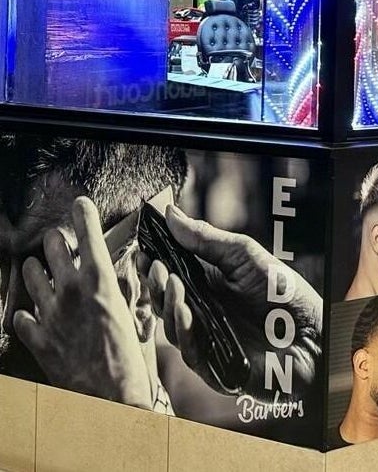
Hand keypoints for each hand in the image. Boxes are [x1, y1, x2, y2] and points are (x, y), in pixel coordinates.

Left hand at [13, 198, 153, 408]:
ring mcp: (49, 313)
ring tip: (45, 274)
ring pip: (29, 273)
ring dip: (37, 270)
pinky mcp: (35, 337)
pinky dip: (29, 313)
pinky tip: (40, 316)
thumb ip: (121, 287)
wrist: (112, 396)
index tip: (81, 205)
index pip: (87, 232)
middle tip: (62, 248)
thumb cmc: (130, 356)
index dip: (83, 212)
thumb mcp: (134, 313)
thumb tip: (120, 268)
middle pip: (51, 245)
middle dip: (56, 242)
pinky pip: (21, 314)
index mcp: (100, 280)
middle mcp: (70, 290)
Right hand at [139, 205, 321, 398]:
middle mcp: (201, 315)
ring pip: (173, 326)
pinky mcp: (212, 367)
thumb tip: (170, 214)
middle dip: (156, 283)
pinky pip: (190, 350)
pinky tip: (184, 310)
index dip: (155, 264)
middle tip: (153, 264)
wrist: (314, 331)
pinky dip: (184, 329)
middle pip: (166, 301)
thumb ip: (206, 239)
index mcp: (207, 288)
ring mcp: (205, 341)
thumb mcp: (245, 256)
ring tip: (170, 280)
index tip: (143, 248)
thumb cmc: (283, 292)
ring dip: (168, 303)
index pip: (170, 276)